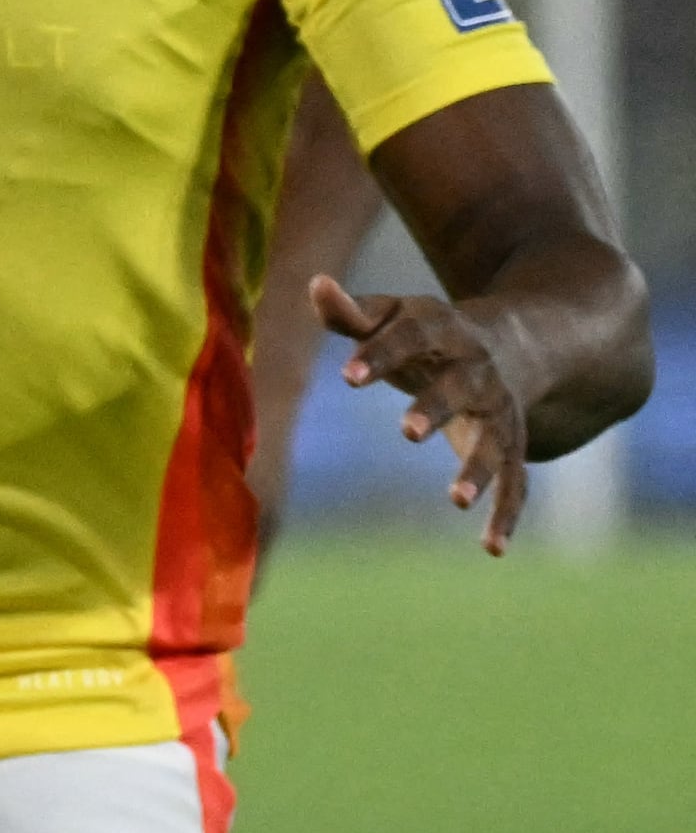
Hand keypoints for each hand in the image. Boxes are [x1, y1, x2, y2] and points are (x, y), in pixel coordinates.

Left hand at [311, 270, 541, 551]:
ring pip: (496, 441)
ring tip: (455, 500)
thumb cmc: (426, 334)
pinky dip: (508, 515)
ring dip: (477, 469)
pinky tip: (493, 549)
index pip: (410, 338)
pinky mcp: (512, 446)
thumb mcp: (393, 315)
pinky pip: (518, 483)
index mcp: (444, 332)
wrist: (513, 343)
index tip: (346, 378)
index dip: (379, 355)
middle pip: (460, 389)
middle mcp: (479, 372)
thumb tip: (316, 283)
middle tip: (406, 432)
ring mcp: (501, 411)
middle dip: (436, 408)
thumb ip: (352, 312)